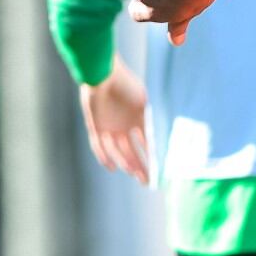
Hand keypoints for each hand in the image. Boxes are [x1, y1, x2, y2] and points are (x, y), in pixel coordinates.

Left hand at [79, 55, 151, 184]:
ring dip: (124, 162)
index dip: (153, 157)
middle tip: (146, 182)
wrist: (104, 74)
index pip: (146, 144)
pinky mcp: (95, 125)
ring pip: (116, 150)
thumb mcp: (143, 106)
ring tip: (133, 173)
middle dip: (139, 167)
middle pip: (131, 151)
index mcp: (137, 120)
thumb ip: (150, 124)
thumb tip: (160, 144)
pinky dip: (104, 156)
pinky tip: (111, 167)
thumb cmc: (126, 86)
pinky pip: (98, 145)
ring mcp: (108, 126)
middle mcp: (123, 126)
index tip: (159, 171)